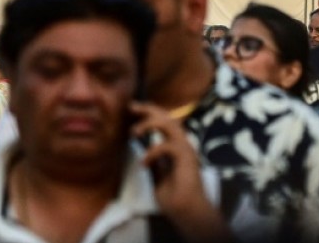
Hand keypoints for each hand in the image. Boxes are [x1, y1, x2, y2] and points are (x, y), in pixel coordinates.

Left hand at [130, 102, 232, 242]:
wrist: (185, 211)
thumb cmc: (173, 196)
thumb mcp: (157, 174)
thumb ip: (153, 160)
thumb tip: (141, 149)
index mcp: (176, 147)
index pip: (164, 122)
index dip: (149, 112)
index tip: (132, 108)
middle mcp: (183, 144)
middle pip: (168, 118)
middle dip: (149, 109)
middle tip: (132, 107)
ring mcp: (186, 150)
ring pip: (170, 125)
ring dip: (149, 124)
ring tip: (133, 133)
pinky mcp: (186, 158)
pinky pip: (167, 146)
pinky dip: (152, 152)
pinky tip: (143, 164)